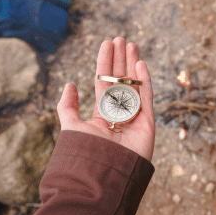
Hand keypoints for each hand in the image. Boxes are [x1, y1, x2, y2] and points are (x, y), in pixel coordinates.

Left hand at [57, 37, 154, 160]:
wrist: (104, 175)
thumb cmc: (86, 151)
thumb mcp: (71, 126)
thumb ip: (67, 106)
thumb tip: (68, 84)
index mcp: (102, 112)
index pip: (104, 81)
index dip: (105, 62)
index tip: (107, 44)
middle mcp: (119, 112)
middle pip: (121, 79)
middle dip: (120, 59)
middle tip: (121, 39)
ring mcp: (134, 116)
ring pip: (135, 84)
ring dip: (133, 64)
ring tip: (131, 44)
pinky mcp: (148, 122)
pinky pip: (148, 98)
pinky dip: (145, 81)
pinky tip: (141, 64)